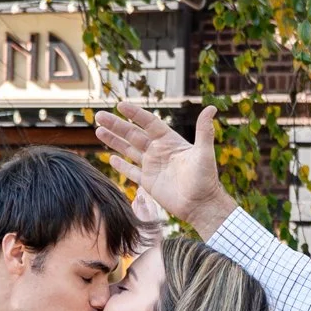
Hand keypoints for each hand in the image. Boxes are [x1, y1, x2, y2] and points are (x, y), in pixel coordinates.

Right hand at [93, 103, 234, 236]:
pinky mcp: (148, 182)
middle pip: (133, 134)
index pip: (149, 123)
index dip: (135, 114)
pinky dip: (121, 165)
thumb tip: (212, 107)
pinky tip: (111, 158)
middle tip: (99, 116)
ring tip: (98, 130)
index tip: (120, 105)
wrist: (201, 205)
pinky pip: (131, 171)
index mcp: (169, 141)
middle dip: (116, 125)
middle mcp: (159, 151)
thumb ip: (204, 130)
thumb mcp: (204, 153)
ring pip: (129, 150)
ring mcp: (152, 166)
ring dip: (114, 141)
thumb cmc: (205, 179)